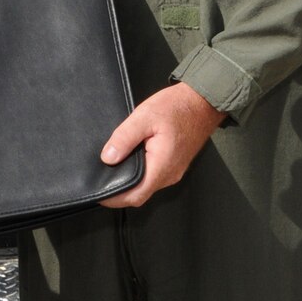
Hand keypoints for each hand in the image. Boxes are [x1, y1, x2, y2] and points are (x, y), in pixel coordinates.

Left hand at [99, 82, 224, 207]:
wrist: (203, 102)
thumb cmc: (177, 107)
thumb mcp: (144, 116)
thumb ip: (124, 138)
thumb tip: (107, 158)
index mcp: (162, 166)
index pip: (135, 195)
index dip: (115, 199)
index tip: (98, 193)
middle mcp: (170, 174)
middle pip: (140, 193)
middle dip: (119, 192)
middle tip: (101, 180)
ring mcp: (174, 170)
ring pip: (147, 185)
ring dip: (130, 182)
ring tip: (112, 171)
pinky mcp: (175, 164)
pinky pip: (155, 176)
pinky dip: (140, 174)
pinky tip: (130, 161)